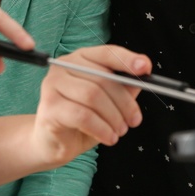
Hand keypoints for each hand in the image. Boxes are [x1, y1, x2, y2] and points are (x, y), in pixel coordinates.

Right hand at [32, 45, 148, 166]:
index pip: (106, 53)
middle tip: (134, 120)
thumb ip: (123, 87)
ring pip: (93, 96)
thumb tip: (142, 80)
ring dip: (113, 117)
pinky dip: (102, 128)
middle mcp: (64, 66)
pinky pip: (82, 116)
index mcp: (80, 58)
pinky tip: (108, 137)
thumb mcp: (108, 102)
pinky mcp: (49, 107)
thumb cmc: (81, 119)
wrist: (54, 142)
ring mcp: (53, 85)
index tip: (145, 68)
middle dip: (124, 102)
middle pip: (102, 79)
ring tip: (119, 131)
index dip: (127, 60)